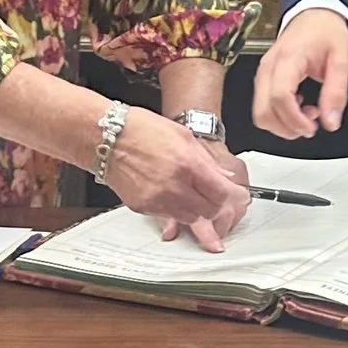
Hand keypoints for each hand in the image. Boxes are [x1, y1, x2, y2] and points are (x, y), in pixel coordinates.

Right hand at [108, 112, 251, 252]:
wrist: (106, 136)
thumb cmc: (141, 129)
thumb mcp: (183, 135)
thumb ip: (207, 160)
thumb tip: (224, 176)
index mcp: (187, 163)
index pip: (221, 192)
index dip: (235, 197)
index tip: (240, 197)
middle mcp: (173, 184)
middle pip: (210, 210)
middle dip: (218, 206)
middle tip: (219, 199)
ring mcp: (157, 199)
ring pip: (191, 218)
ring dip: (199, 211)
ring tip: (196, 198)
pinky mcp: (143, 207)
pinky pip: (168, 216)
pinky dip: (177, 211)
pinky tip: (174, 197)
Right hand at [251, 10, 347, 140]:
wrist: (315, 14)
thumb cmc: (326, 31)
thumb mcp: (341, 59)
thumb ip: (336, 92)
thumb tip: (331, 123)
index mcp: (288, 59)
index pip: (279, 97)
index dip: (295, 120)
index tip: (313, 127)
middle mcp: (268, 67)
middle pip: (263, 112)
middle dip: (287, 128)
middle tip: (311, 125)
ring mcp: (263, 73)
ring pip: (260, 113)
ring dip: (283, 124)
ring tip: (308, 113)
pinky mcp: (264, 78)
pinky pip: (264, 106)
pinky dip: (280, 115)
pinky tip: (299, 106)